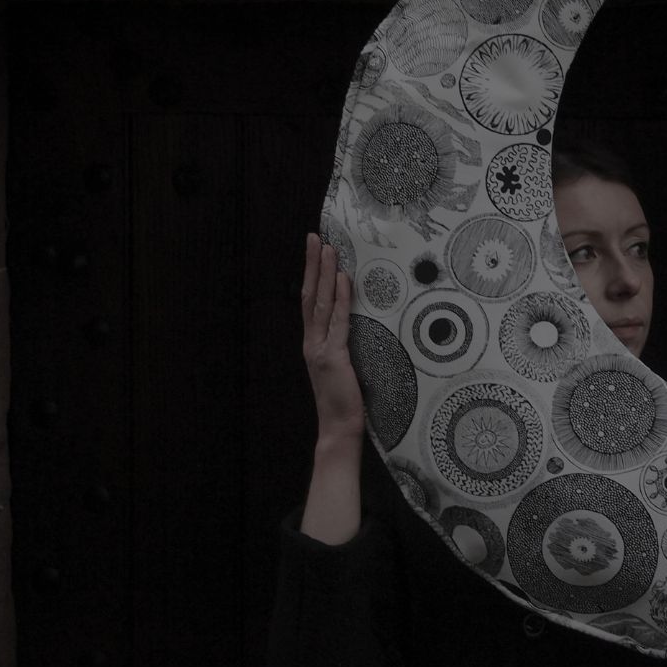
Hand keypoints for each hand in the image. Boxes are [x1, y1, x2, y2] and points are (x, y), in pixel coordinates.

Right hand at [301, 232, 363, 443]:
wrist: (339, 429)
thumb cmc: (345, 400)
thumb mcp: (342, 366)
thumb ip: (343, 344)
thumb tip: (356, 321)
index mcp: (313, 343)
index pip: (310, 301)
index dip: (312, 275)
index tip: (315, 251)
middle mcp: (312, 342)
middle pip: (310, 295)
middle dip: (313, 264)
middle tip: (315, 237)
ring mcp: (320, 348)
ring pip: (321, 303)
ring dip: (325, 274)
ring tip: (328, 248)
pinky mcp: (335, 357)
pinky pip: (339, 322)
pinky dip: (341, 298)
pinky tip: (344, 279)